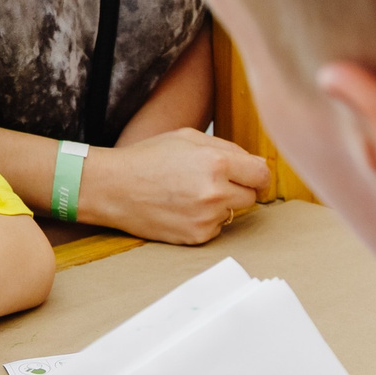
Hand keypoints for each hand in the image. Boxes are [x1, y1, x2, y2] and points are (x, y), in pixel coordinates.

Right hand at [80, 128, 266, 244]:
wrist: (113, 188)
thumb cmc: (148, 158)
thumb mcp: (187, 137)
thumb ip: (228, 148)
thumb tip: (258, 164)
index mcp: (216, 163)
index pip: (262, 174)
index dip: (256, 174)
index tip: (248, 175)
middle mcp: (215, 193)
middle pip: (251, 197)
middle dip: (237, 189)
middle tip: (210, 182)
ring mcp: (206, 218)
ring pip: (233, 213)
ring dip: (220, 205)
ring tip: (189, 194)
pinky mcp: (196, 237)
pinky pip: (215, 228)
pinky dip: (205, 220)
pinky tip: (182, 208)